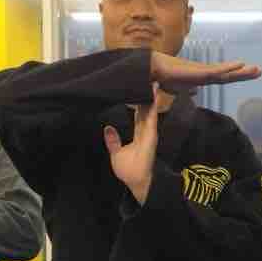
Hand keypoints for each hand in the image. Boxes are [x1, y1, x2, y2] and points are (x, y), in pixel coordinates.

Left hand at [106, 83, 159, 205]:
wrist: (137, 183)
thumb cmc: (128, 171)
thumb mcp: (116, 153)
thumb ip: (113, 141)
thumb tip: (108, 128)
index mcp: (139, 134)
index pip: (139, 114)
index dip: (139, 101)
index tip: (139, 88)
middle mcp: (146, 131)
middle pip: (146, 108)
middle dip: (147, 94)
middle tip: (148, 77)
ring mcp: (150, 133)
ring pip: (150, 110)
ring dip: (152, 96)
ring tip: (153, 79)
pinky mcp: (151, 136)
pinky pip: (152, 118)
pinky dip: (152, 106)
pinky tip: (153, 94)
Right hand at [150, 52, 261, 93]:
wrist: (153, 70)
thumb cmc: (164, 77)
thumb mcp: (180, 88)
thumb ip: (189, 89)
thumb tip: (196, 92)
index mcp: (203, 78)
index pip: (224, 78)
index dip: (237, 76)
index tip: (250, 74)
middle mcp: (206, 73)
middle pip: (229, 74)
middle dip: (244, 73)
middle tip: (260, 71)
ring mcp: (203, 72)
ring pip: (226, 72)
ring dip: (241, 71)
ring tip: (256, 69)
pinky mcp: (198, 72)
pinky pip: (217, 70)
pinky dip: (229, 67)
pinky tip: (240, 64)